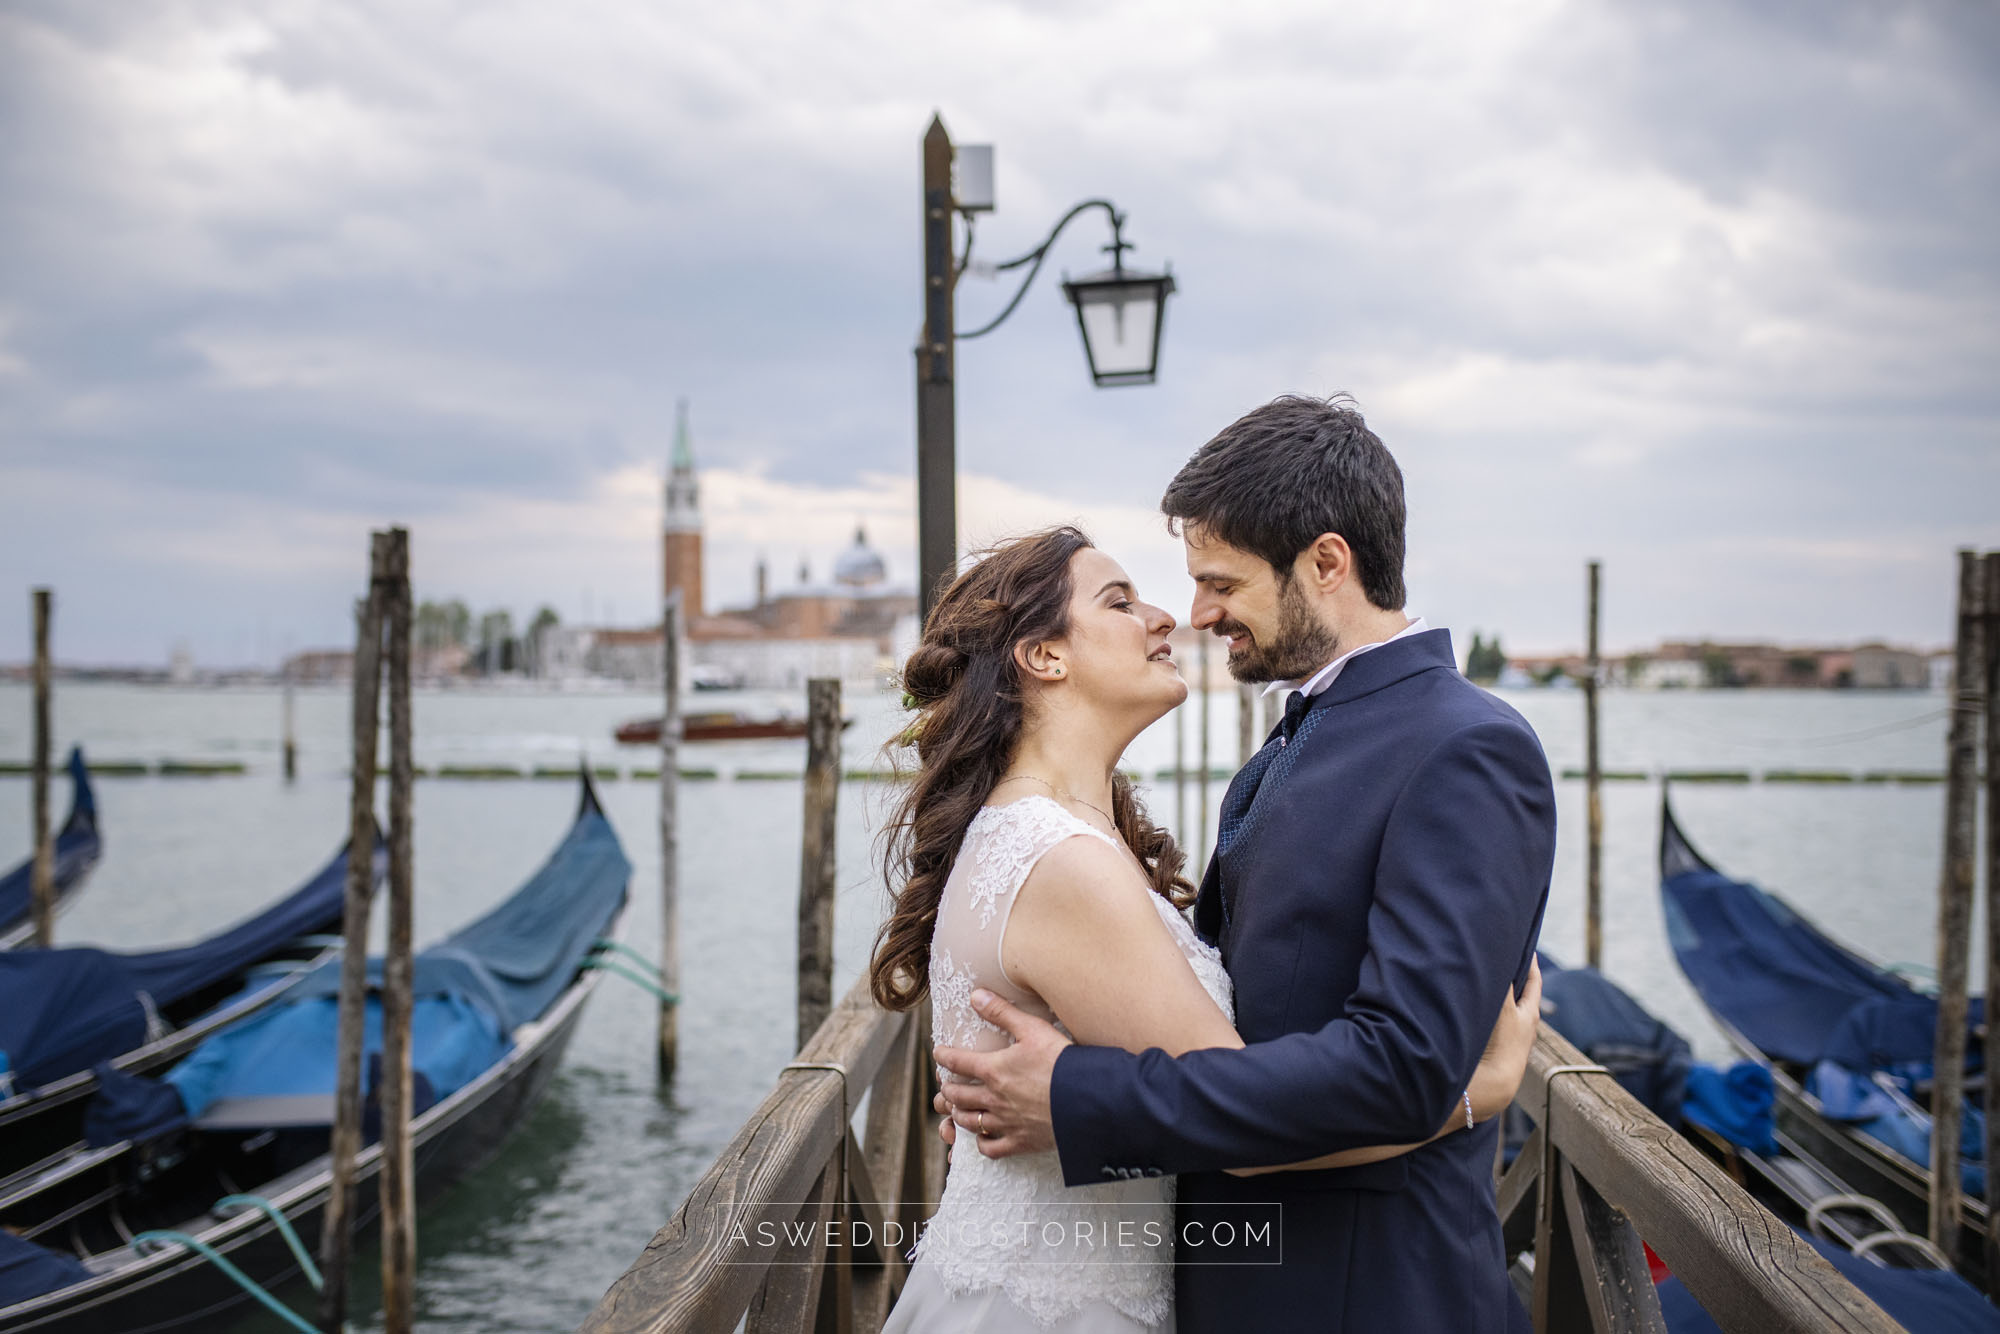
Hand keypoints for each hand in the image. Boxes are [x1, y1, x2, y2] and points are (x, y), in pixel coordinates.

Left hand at [931, 989, 1070, 1157]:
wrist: (1086, 1099)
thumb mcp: (1032, 1029)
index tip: (938, 1053)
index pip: (957, 1062)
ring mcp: (1005, 1123)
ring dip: (959, 1114)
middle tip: (946, 1085)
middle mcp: (993, 1099)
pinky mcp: (1020, 1142)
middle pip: (958, 1096)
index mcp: (994, 1070)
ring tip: (957, 1109)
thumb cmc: (1061, 1062)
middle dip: (948, 1089)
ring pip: (969, 1122)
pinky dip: (982, 1143)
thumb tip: (975, 995)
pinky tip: (982, 1138)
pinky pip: (991, 1149)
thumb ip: (1002, 1012)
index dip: (944, 1056)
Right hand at [1468, 957, 1541, 1120]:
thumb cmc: (1502, 1044)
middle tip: (1507, 960)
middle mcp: (1525, 1026)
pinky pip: (1496, 1023)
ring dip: (1501, 997)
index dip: (1531, 964)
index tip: (1527, 948)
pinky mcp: (1499, 1050)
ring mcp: (1512, 1039)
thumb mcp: (1505, 1008)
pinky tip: (1479, 1011)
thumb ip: (1505, 984)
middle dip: (1515, 979)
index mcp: (1531, 1013)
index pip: (1534, 981)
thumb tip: (1504, 958)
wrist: (1494, 1084)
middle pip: (1523, 995)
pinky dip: (1491, 1013)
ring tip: (1490, 983)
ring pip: (1509, 1010)